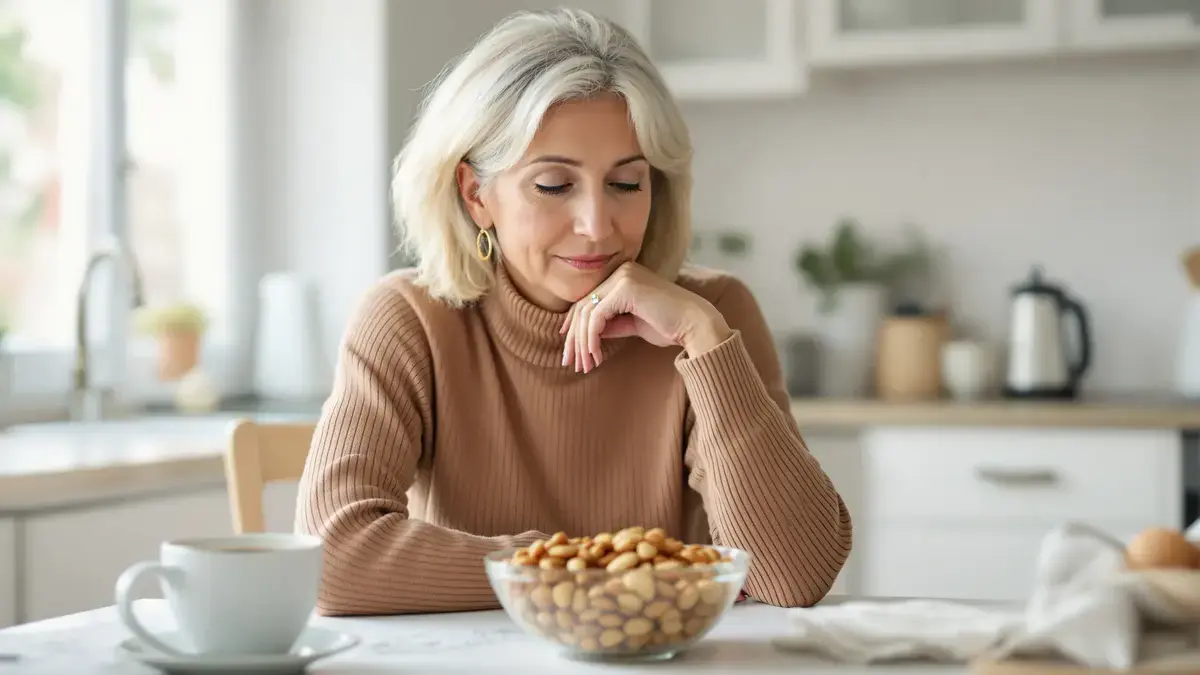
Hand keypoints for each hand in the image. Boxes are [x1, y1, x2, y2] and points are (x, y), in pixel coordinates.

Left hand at [559, 262, 731, 372]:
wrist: (696, 326)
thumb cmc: (670, 326)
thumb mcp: (633, 324)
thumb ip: (611, 323)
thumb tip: (588, 333)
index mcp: (624, 275)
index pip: (590, 300)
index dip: (575, 326)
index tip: (571, 349)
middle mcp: (621, 271)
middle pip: (584, 305)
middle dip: (574, 337)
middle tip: (570, 362)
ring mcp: (623, 277)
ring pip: (587, 312)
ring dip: (582, 342)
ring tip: (584, 365)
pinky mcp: (625, 288)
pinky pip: (597, 316)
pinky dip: (591, 338)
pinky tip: (595, 355)